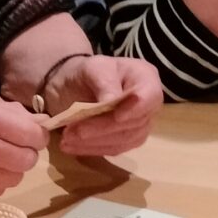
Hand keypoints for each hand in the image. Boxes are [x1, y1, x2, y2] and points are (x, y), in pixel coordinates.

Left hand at [39, 54, 162, 156]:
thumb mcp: (92, 68)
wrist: (75, 86)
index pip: (150, 96)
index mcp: (146, 78)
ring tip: (67, 138)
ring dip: (94, 142)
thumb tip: (110, 101)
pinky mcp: (127, 141)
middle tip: (72, 130)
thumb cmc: (87, 72)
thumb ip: (104, 82)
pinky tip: (71, 146)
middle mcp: (149, 104)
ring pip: (124, 140)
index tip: (117, 115)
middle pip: (134, 122)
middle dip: (102, 128)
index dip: (136, 108)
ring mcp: (140, 125)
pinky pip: (114, 149)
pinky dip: (91, 149)